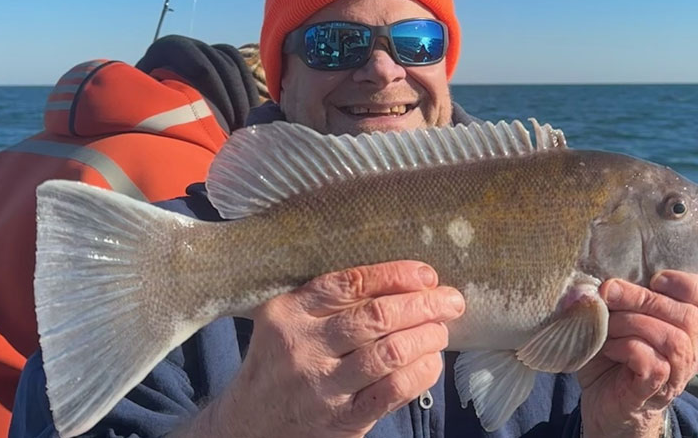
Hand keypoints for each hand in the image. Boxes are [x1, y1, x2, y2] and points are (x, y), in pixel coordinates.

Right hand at [181, 261, 464, 437]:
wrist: (246, 426)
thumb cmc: (278, 363)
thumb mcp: (286, 321)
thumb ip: (328, 302)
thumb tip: (402, 282)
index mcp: (289, 311)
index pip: (351, 283)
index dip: (397, 275)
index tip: (427, 275)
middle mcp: (302, 346)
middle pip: (377, 316)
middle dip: (424, 305)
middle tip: (450, 301)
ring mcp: (321, 386)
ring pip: (390, 353)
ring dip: (427, 337)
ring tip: (441, 330)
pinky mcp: (340, 421)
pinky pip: (392, 391)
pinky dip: (421, 373)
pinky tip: (431, 362)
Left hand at [577, 271, 697, 436]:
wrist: (601, 401)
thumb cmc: (610, 351)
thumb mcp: (615, 315)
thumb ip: (614, 295)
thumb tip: (596, 284)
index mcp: (687, 327)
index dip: (693, 285)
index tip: (656, 278)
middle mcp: (691, 350)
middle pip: (690, 316)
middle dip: (643, 297)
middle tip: (608, 292)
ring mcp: (677, 374)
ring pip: (674, 339)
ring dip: (632, 323)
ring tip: (606, 325)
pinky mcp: (655, 392)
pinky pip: (654, 364)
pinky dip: (626, 348)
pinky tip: (608, 348)